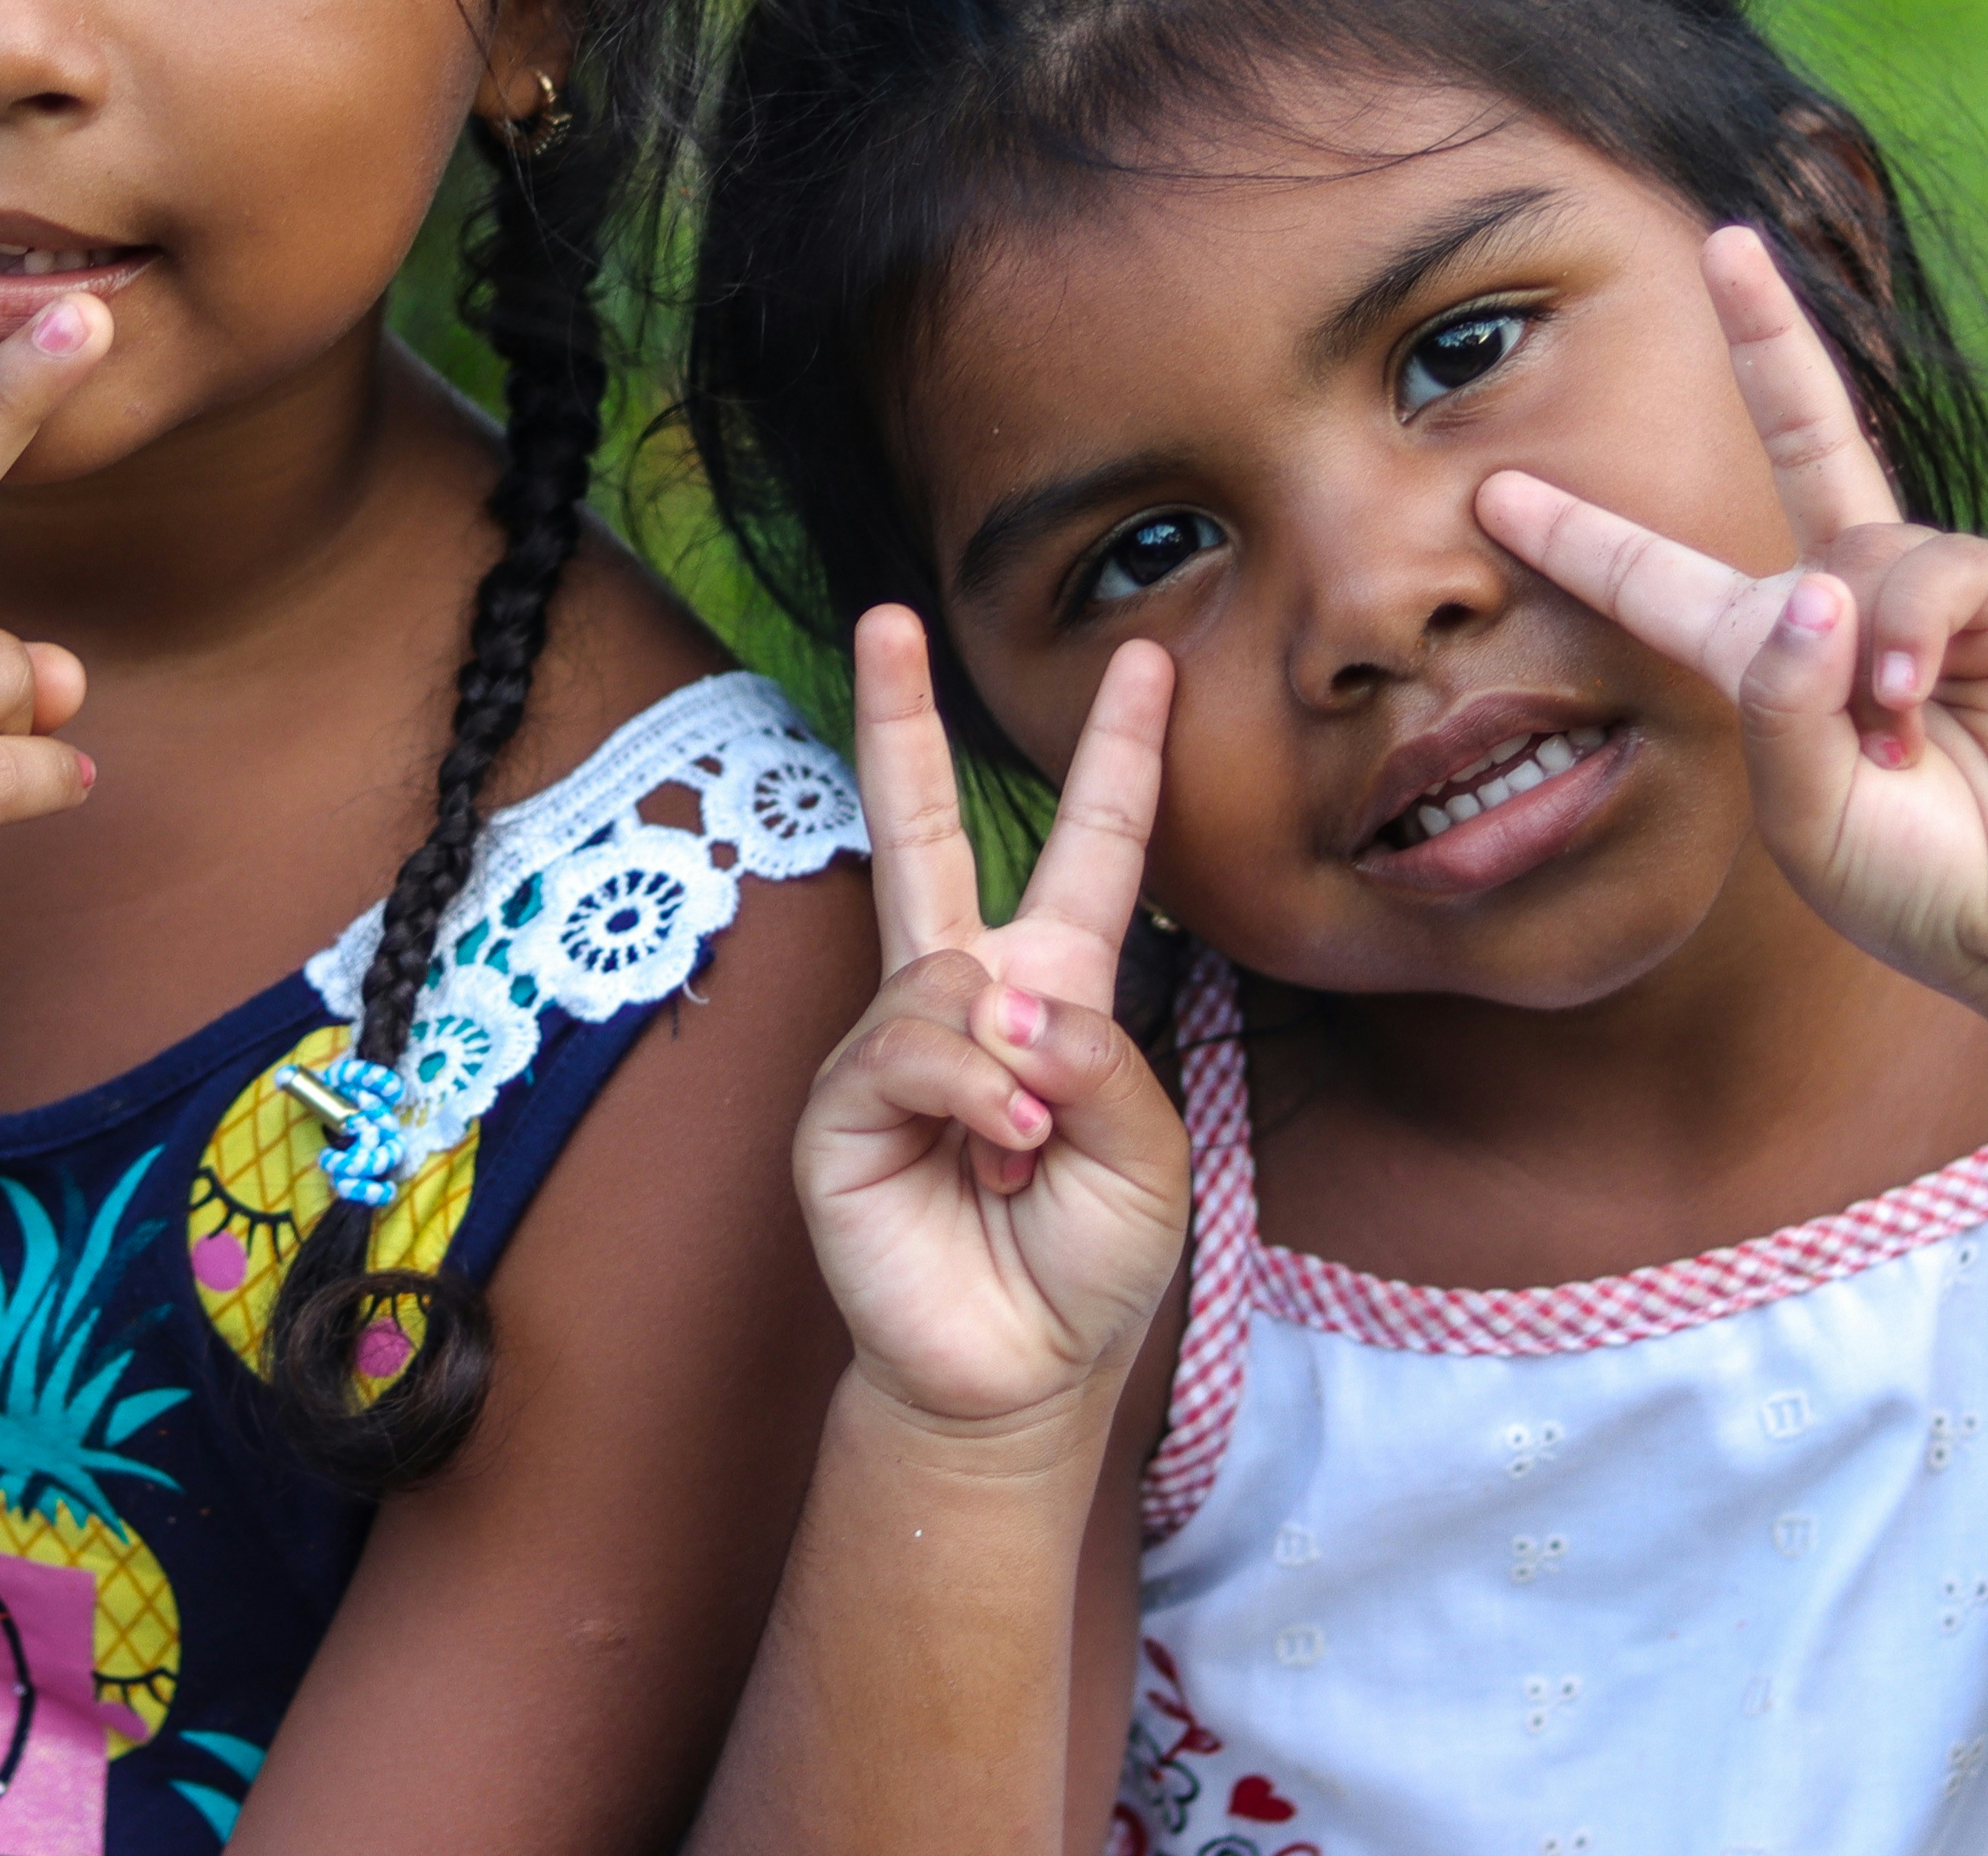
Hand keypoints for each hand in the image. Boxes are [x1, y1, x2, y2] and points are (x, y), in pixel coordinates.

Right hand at [796, 611, 1190, 1440]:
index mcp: (1055, 991)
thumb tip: (999, 990)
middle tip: (884, 616)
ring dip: (1011, 1065)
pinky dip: (967, 1094)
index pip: (1093, 853)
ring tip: (1028, 1148)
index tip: (1146, 664)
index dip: (1119, 760)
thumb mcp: (1147, 1152)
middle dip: (899, 722)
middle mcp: (964, 997)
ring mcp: (892, 1045)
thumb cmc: (1087, 1263)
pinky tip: (991, 1149)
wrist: (1014, 1371)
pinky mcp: (840, 1105)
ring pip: (947, 978)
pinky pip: (908, 1047)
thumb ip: (1100, 1054)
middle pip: (926, 832)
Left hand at [1472, 229, 1987, 1027]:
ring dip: (1857, 649)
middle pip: (1801, 437)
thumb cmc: (1911, 877)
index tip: (1497, 491)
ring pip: (1861, 551)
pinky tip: (1915, 701)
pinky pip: (1935, 574)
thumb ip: (1782, 710)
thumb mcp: (1809, 816)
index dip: (1583, 535)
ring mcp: (1933, 589)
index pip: (1655, 580)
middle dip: (1770, 337)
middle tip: (1726, 243)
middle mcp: (1844, 596)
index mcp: (1763, 653)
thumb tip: (1816, 590)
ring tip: (1887, 738)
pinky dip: (1912, 634)